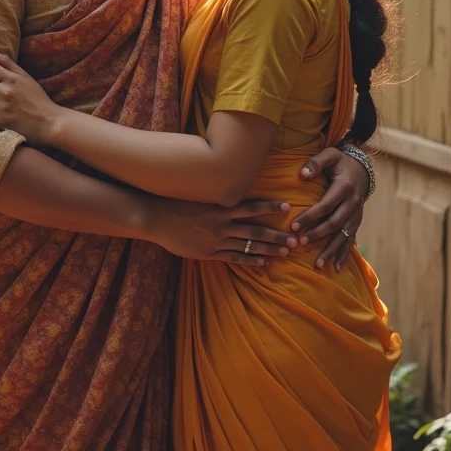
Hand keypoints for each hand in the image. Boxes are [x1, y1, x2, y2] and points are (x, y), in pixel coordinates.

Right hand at [147, 195, 296, 265]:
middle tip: (295, 240)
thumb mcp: (199, 193)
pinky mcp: (209, 253)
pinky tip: (261, 262)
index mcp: (220, 207)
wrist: (156, 218)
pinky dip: (249, 260)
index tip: (286, 206)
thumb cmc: (176, 202)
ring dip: (268, 249)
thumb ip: (215, 195)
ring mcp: (216, 240)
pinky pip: (233, 257)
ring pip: (248, 246)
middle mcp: (222, 224)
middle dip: (277, 235)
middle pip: (256, 230)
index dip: (269, 207)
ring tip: (284, 252)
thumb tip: (230, 187)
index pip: (251, 206)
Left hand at [292, 146, 366, 271]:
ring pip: (343, 235)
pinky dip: (344, 254)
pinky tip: (336, 268)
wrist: (362, 169)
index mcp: (345, 187)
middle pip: (334, 222)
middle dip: (317, 234)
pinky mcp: (356, 222)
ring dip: (331, 250)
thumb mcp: (330, 155)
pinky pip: (351, 240)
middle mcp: (353, 203)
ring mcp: (356, 215)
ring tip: (318, 264)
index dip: (310, 216)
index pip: (326, 205)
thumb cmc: (340, 161)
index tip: (294, 226)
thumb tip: (301, 174)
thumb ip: (316, 162)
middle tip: (300, 242)